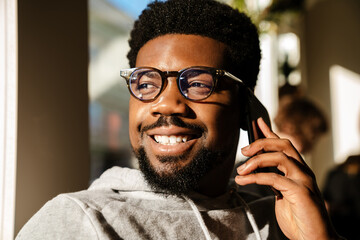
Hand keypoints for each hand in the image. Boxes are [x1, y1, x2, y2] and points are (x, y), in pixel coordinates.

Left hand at [235, 118, 338, 239]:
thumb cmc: (297, 216)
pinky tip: (244, 180)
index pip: (283, 144)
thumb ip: (272, 178)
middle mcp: (302, 171)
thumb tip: (255, 167)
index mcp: (298, 169)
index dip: (269, 131)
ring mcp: (303, 179)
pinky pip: (274, 178)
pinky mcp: (301, 191)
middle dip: (261, 142)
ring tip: (240, 170)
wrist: (313, 238)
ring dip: (256, 161)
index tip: (256, 122)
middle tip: (243, 150)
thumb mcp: (280, 193)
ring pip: (279, 157)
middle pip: (283, 144)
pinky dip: (256, 177)